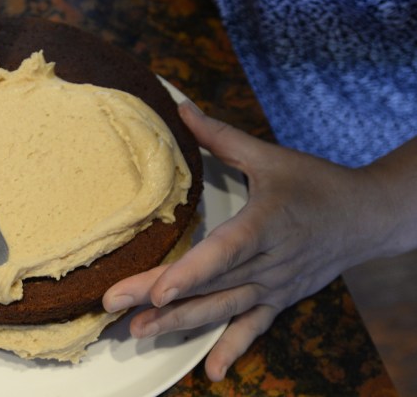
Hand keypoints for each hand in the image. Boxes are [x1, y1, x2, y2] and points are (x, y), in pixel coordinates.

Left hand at [103, 100, 395, 380]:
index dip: (191, 273)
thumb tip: (182, 108)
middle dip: (159, 300)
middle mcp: (269, 261)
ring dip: (180, 324)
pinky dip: (232, 348)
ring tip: (138, 332)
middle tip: (114, 307)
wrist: (366, 217)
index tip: (157, 291)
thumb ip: (222, 137)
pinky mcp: (280, 299)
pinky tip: (210, 371)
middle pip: (210, 283)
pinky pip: (254, 328)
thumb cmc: (315, 183)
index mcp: (265, 223)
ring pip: (223, 309)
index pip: (224, 252)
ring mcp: (274, 286)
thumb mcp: (270, 157)